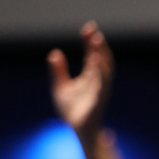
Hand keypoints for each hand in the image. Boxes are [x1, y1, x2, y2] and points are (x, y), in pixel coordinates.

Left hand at [48, 21, 113, 143]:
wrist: (78, 130)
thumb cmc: (72, 111)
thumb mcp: (60, 87)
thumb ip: (58, 71)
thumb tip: (54, 53)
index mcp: (90, 76)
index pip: (92, 55)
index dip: (90, 42)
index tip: (88, 28)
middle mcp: (97, 80)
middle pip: (101, 58)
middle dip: (98, 45)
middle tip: (94, 31)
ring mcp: (100, 89)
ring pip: (104, 69)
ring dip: (101, 54)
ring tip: (97, 41)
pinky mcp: (99, 99)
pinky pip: (102, 83)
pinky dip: (100, 71)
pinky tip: (95, 60)